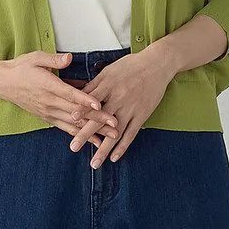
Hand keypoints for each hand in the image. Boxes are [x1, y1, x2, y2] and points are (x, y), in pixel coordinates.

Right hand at [0, 50, 122, 139]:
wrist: (4, 83)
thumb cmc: (21, 68)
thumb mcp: (36, 58)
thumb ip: (54, 60)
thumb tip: (69, 58)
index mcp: (48, 85)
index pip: (69, 94)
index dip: (85, 100)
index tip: (100, 105)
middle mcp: (49, 102)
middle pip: (76, 112)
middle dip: (97, 119)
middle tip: (115, 124)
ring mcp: (48, 112)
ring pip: (74, 124)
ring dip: (93, 131)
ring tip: (110, 137)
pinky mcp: (48, 118)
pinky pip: (66, 129)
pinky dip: (80, 135)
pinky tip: (94, 142)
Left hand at [66, 47, 174, 165]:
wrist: (157, 65)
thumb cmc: (131, 66)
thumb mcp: (109, 70)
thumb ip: (94, 85)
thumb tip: (77, 96)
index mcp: (108, 85)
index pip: (92, 100)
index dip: (82, 109)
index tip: (70, 119)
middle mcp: (119, 98)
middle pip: (100, 119)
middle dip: (86, 134)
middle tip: (73, 147)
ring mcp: (131, 109)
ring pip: (115, 132)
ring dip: (104, 149)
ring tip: (94, 163)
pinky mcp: (142, 115)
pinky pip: (131, 134)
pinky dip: (122, 147)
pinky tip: (114, 158)